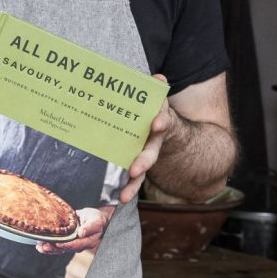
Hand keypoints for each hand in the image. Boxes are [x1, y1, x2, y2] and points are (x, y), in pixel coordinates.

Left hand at [37, 205, 110, 253]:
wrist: (93, 218)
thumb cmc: (96, 219)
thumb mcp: (96, 220)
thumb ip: (90, 227)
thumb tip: (81, 233)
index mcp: (88, 241)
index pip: (76, 245)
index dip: (67, 245)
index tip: (58, 244)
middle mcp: (79, 245)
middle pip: (65, 249)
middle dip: (54, 249)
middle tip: (44, 247)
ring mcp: (71, 243)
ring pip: (59, 249)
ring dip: (49, 249)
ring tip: (40, 247)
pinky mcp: (66, 241)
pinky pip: (56, 245)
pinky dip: (48, 245)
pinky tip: (39, 245)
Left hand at [120, 75, 173, 205]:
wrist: (156, 130)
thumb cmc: (150, 112)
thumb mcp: (154, 100)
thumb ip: (155, 90)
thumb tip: (159, 78)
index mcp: (158, 124)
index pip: (163, 122)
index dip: (161, 122)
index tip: (156, 124)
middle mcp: (153, 144)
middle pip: (150, 155)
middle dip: (143, 162)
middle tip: (135, 169)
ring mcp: (143, 157)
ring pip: (139, 173)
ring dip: (132, 185)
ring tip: (123, 197)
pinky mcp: (131, 166)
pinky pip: (127, 180)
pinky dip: (122, 189)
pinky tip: (112, 199)